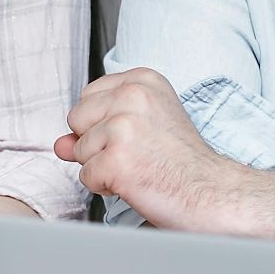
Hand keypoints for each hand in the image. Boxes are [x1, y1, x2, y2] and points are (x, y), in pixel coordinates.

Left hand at [54, 68, 246, 231]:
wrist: (213, 193)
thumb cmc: (184, 163)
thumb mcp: (144, 128)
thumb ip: (96, 128)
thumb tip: (61, 143)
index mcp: (142, 80)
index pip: (88, 97)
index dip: (102, 124)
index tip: (137, 136)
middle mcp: (132, 96)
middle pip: (76, 120)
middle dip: (97, 144)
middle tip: (138, 154)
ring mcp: (123, 127)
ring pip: (79, 150)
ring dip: (103, 167)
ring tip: (141, 167)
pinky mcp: (116, 160)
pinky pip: (86, 177)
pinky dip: (106, 187)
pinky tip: (136, 183)